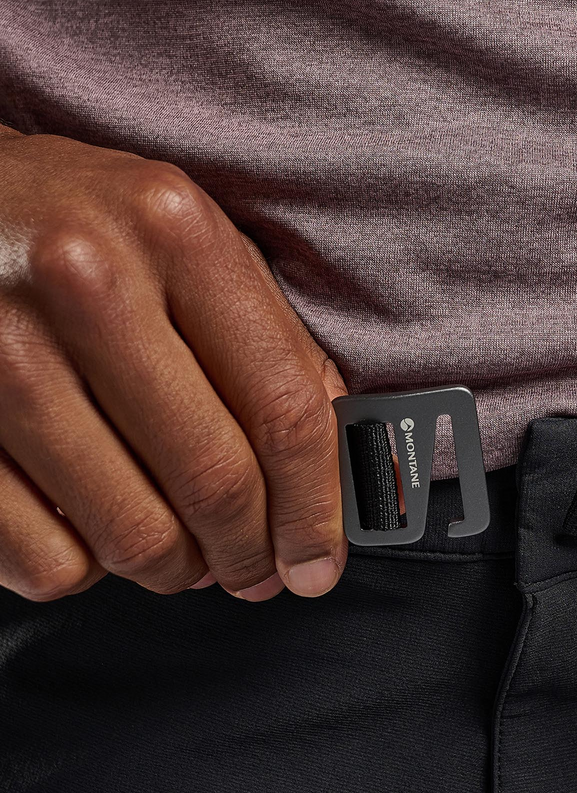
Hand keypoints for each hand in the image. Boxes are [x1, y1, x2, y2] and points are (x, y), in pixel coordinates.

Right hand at [0, 128, 347, 601]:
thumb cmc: (84, 221)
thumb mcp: (189, 238)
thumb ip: (269, 337)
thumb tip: (328, 456)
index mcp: (174, 232)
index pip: (283, 408)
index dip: (316, 505)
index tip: (321, 556)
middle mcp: (86, 283)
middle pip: (213, 479)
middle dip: (253, 554)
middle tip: (261, 572)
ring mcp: (1, 353)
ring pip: (131, 532)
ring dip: (178, 569)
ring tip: (189, 557)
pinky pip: (42, 556)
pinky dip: (86, 570)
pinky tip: (99, 532)